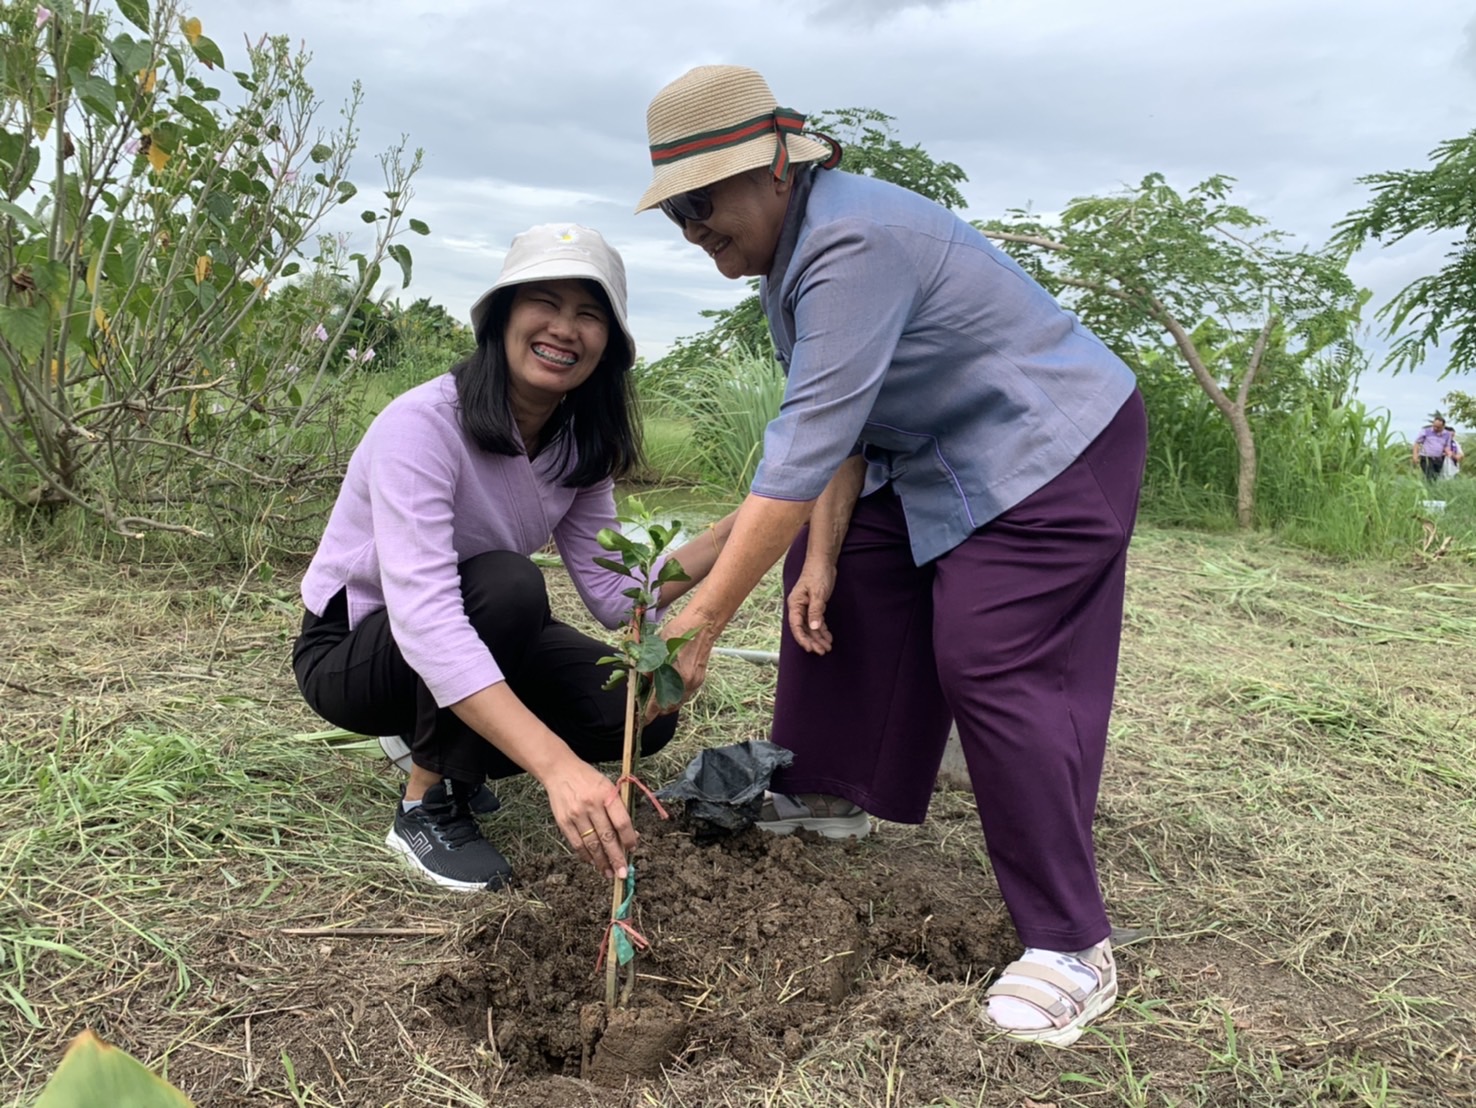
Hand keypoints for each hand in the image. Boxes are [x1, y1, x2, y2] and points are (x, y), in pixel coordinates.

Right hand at [544, 755, 636, 879]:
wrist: (560, 771)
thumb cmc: (589, 779)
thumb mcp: (608, 787)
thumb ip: (619, 809)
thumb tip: (630, 835)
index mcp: (606, 794)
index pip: (621, 822)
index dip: (629, 839)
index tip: (633, 850)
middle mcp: (591, 805)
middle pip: (607, 837)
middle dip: (616, 858)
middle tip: (622, 873)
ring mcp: (576, 815)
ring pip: (591, 844)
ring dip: (601, 862)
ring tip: (609, 873)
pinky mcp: (563, 821)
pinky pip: (576, 844)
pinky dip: (585, 855)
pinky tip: (593, 862)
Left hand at [644, 606, 715, 723]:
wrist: (702, 624)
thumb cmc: (677, 632)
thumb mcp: (656, 649)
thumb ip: (647, 669)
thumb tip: (639, 685)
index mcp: (673, 676)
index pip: (656, 704)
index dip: (647, 715)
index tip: (641, 721)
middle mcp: (686, 684)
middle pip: (669, 707)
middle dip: (657, 709)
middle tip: (645, 703)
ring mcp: (694, 682)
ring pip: (678, 702)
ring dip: (667, 702)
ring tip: (656, 695)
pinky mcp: (699, 679)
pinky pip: (685, 693)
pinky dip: (676, 693)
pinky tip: (669, 685)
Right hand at [788, 560, 836, 653]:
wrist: (823, 561)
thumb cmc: (817, 574)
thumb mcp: (818, 593)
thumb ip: (816, 611)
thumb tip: (815, 628)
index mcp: (795, 604)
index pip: (796, 626)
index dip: (802, 639)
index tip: (810, 648)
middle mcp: (799, 608)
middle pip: (804, 629)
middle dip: (813, 641)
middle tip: (822, 651)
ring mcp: (807, 608)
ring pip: (811, 627)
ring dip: (819, 638)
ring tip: (828, 647)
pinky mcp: (815, 606)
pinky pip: (817, 622)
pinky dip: (823, 630)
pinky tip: (829, 637)